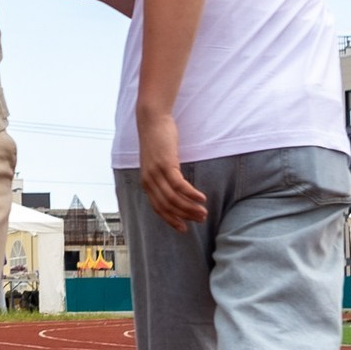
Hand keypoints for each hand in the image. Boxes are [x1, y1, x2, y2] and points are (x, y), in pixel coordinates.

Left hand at [135, 108, 206, 229]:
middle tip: (201, 220)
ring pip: (174, 199)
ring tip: (204, 212)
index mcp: (146, 183)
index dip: (171, 220)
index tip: (184, 229)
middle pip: (168, 206)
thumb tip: (176, 190)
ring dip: (190, 207)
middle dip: (185, 216)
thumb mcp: (157, 163)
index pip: (158, 209)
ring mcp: (156, 173)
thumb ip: (163, 177)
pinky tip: (202, 198)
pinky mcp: (166, 165)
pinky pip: (180, 185)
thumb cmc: (157, 141)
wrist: (152, 121)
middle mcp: (149, 181)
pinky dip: (191, 194)